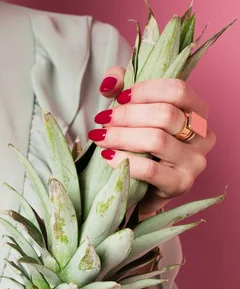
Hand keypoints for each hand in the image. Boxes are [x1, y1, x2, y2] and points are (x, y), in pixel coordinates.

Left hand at [89, 68, 216, 217]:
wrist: (145, 191)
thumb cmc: (143, 148)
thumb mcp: (135, 113)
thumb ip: (123, 88)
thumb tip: (108, 82)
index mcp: (198, 111)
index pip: (177, 90)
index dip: (145, 90)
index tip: (118, 98)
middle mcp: (203, 135)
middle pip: (165, 115)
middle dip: (127, 115)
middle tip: (102, 120)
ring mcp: (195, 161)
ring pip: (157, 140)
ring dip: (122, 136)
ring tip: (100, 138)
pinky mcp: (180, 184)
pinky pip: (150, 170)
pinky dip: (125, 161)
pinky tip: (108, 156)